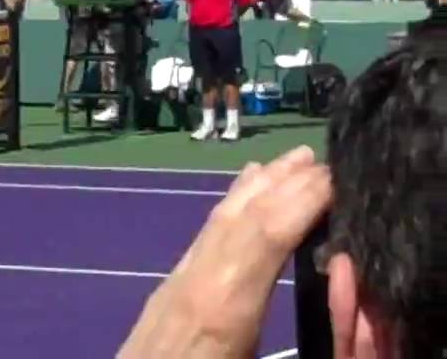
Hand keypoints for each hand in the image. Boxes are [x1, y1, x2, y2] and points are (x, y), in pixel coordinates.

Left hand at [118, 146, 331, 358]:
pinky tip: (236, 205)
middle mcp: (194, 286)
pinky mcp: (165, 295)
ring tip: (282, 163)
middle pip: (238, 220)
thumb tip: (316, 308)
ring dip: (252, 190)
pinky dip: (227, 212)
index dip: (296, 202)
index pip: (260, 238)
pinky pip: (201, 240)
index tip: (331, 177)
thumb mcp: (242, 355)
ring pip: (214, 225)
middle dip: (278, 184)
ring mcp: (174, 287)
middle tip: (317, 156)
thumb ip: (279, 332)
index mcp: (220, 311)